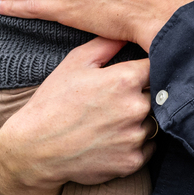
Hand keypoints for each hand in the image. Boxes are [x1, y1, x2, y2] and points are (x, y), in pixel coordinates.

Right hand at [0, 37, 155, 194]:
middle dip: (144, 94)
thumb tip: (128, 33)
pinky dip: (137, 144)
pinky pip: (148, 148)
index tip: (140, 72)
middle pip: (158, 95)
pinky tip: (115, 139)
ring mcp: (135, 137)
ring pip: (154, 122)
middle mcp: (136, 108)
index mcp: (125, 80)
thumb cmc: (53, 103)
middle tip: (120, 100)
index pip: (157, 66)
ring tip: (114, 120)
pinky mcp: (132, 162)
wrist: (35, 149)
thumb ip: (106, 44)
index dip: (148, 68)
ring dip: (141, 120)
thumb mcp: (75, 63)